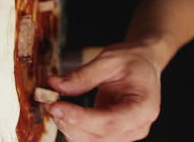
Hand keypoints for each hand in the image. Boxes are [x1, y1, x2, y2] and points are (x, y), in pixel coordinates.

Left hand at [45, 42, 161, 141]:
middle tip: (50, 104)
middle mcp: (138, 126)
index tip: (56, 107)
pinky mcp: (115, 134)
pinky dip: (74, 128)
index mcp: (144, 107)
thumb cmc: (132, 60)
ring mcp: (127, 133)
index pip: (110, 122)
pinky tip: (63, 113)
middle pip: (99, 137)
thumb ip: (83, 75)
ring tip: (55, 107)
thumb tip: (55, 85)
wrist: (143, 64)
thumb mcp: (109, 60)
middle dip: (71, 123)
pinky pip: (91, 138)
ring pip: (92, 141)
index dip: (81, 118)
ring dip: (70, 127)